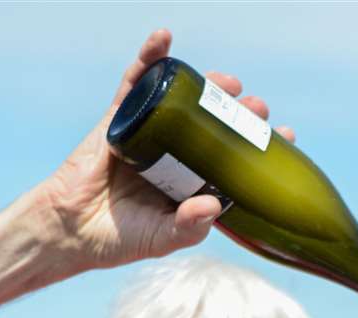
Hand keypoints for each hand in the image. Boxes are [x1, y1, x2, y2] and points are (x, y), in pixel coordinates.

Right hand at [32, 29, 297, 271]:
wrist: (71, 230)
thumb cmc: (121, 238)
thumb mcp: (163, 239)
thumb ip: (189, 228)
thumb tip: (216, 203)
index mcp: (193, 181)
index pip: (234, 158)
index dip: (261, 146)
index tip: (286, 136)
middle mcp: (176, 154)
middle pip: (214, 124)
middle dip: (239, 113)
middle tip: (257, 108)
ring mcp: (150, 132)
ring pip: (182, 100)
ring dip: (206, 85)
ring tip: (228, 82)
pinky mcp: (120, 117)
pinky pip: (135, 82)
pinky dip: (149, 58)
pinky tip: (163, 39)